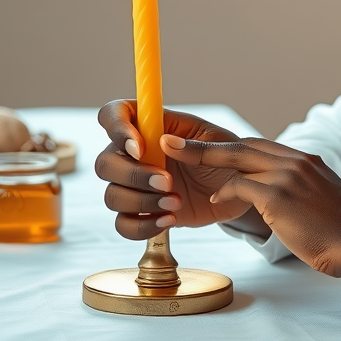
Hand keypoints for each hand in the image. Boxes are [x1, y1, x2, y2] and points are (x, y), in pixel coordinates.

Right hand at [95, 101, 256, 239]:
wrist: (236, 192)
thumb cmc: (226, 158)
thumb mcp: (221, 144)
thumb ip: (194, 144)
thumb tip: (166, 142)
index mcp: (151, 126)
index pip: (113, 114)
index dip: (117, 129)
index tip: (139, 148)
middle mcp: (135, 154)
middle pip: (104, 162)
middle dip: (133, 175)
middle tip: (168, 182)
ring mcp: (136, 185)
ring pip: (111, 196)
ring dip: (141, 202)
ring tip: (175, 203)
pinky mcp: (142, 212)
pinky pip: (123, 224)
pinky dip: (142, 226)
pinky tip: (169, 220)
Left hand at [161, 134, 340, 294]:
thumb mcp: (329, 200)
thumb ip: (309, 191)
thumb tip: (300, 198)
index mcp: (308, 161)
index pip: (262, 147)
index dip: (233, 147)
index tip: (210, 146)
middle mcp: (296, 161)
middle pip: (243, 146)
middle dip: (206, 144)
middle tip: (174, 142)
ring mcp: (287, 176)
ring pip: (236, 159)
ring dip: (203, 160)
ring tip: (175, 160)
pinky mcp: (278, 195)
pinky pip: (240, 187)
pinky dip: (224, 192)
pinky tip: (214, 201)